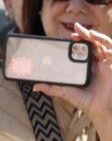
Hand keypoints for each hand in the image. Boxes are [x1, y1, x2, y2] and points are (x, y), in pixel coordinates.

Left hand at [34, 25, 111, 140]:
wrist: (102, 112)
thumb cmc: (87, 102)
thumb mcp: (67, 93)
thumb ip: (53, 88)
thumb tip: (35, 87)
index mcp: (87, 66)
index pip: (83, 49)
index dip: (78, 41)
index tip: (68, 36)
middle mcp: (98, 63)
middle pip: (93, 43)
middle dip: (86, 34)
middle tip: (76, 28)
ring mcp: (107, 64)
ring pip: (104, 44)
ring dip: (97, 37)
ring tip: (87, 32)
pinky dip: (108, 47)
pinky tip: (100, 45)